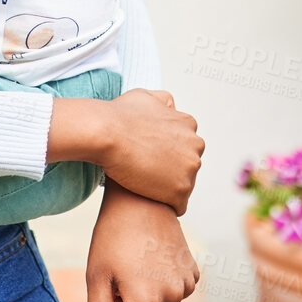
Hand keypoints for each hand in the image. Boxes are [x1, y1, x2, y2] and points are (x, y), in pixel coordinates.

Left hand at [85, 187, 200, 301]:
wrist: (141, 197)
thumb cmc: (112, 236)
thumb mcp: (97, 277)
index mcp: (148, 301)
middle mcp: (174, 296)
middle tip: (114, 278)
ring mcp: (187, 284)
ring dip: (142, 297)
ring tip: (130, 264)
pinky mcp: (194, 272)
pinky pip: (172, 292)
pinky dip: (157, 285)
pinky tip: (147, 258)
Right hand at [90, 89, 202, 213]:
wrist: (105, 134)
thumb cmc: (118, 116)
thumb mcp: (145, 96)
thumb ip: (162, 101)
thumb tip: (170, 105)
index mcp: (188, 125)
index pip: (184, 145)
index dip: (165, 152)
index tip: (148, 155)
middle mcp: (195, 146)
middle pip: (187, 165)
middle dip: (170, 169)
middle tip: (143, 171)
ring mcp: (189, 170)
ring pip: (183, 185)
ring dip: (166, 187)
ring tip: (143, 186)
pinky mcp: (180, 191)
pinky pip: (178, 204)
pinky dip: (165, 203)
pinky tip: (147, 198)